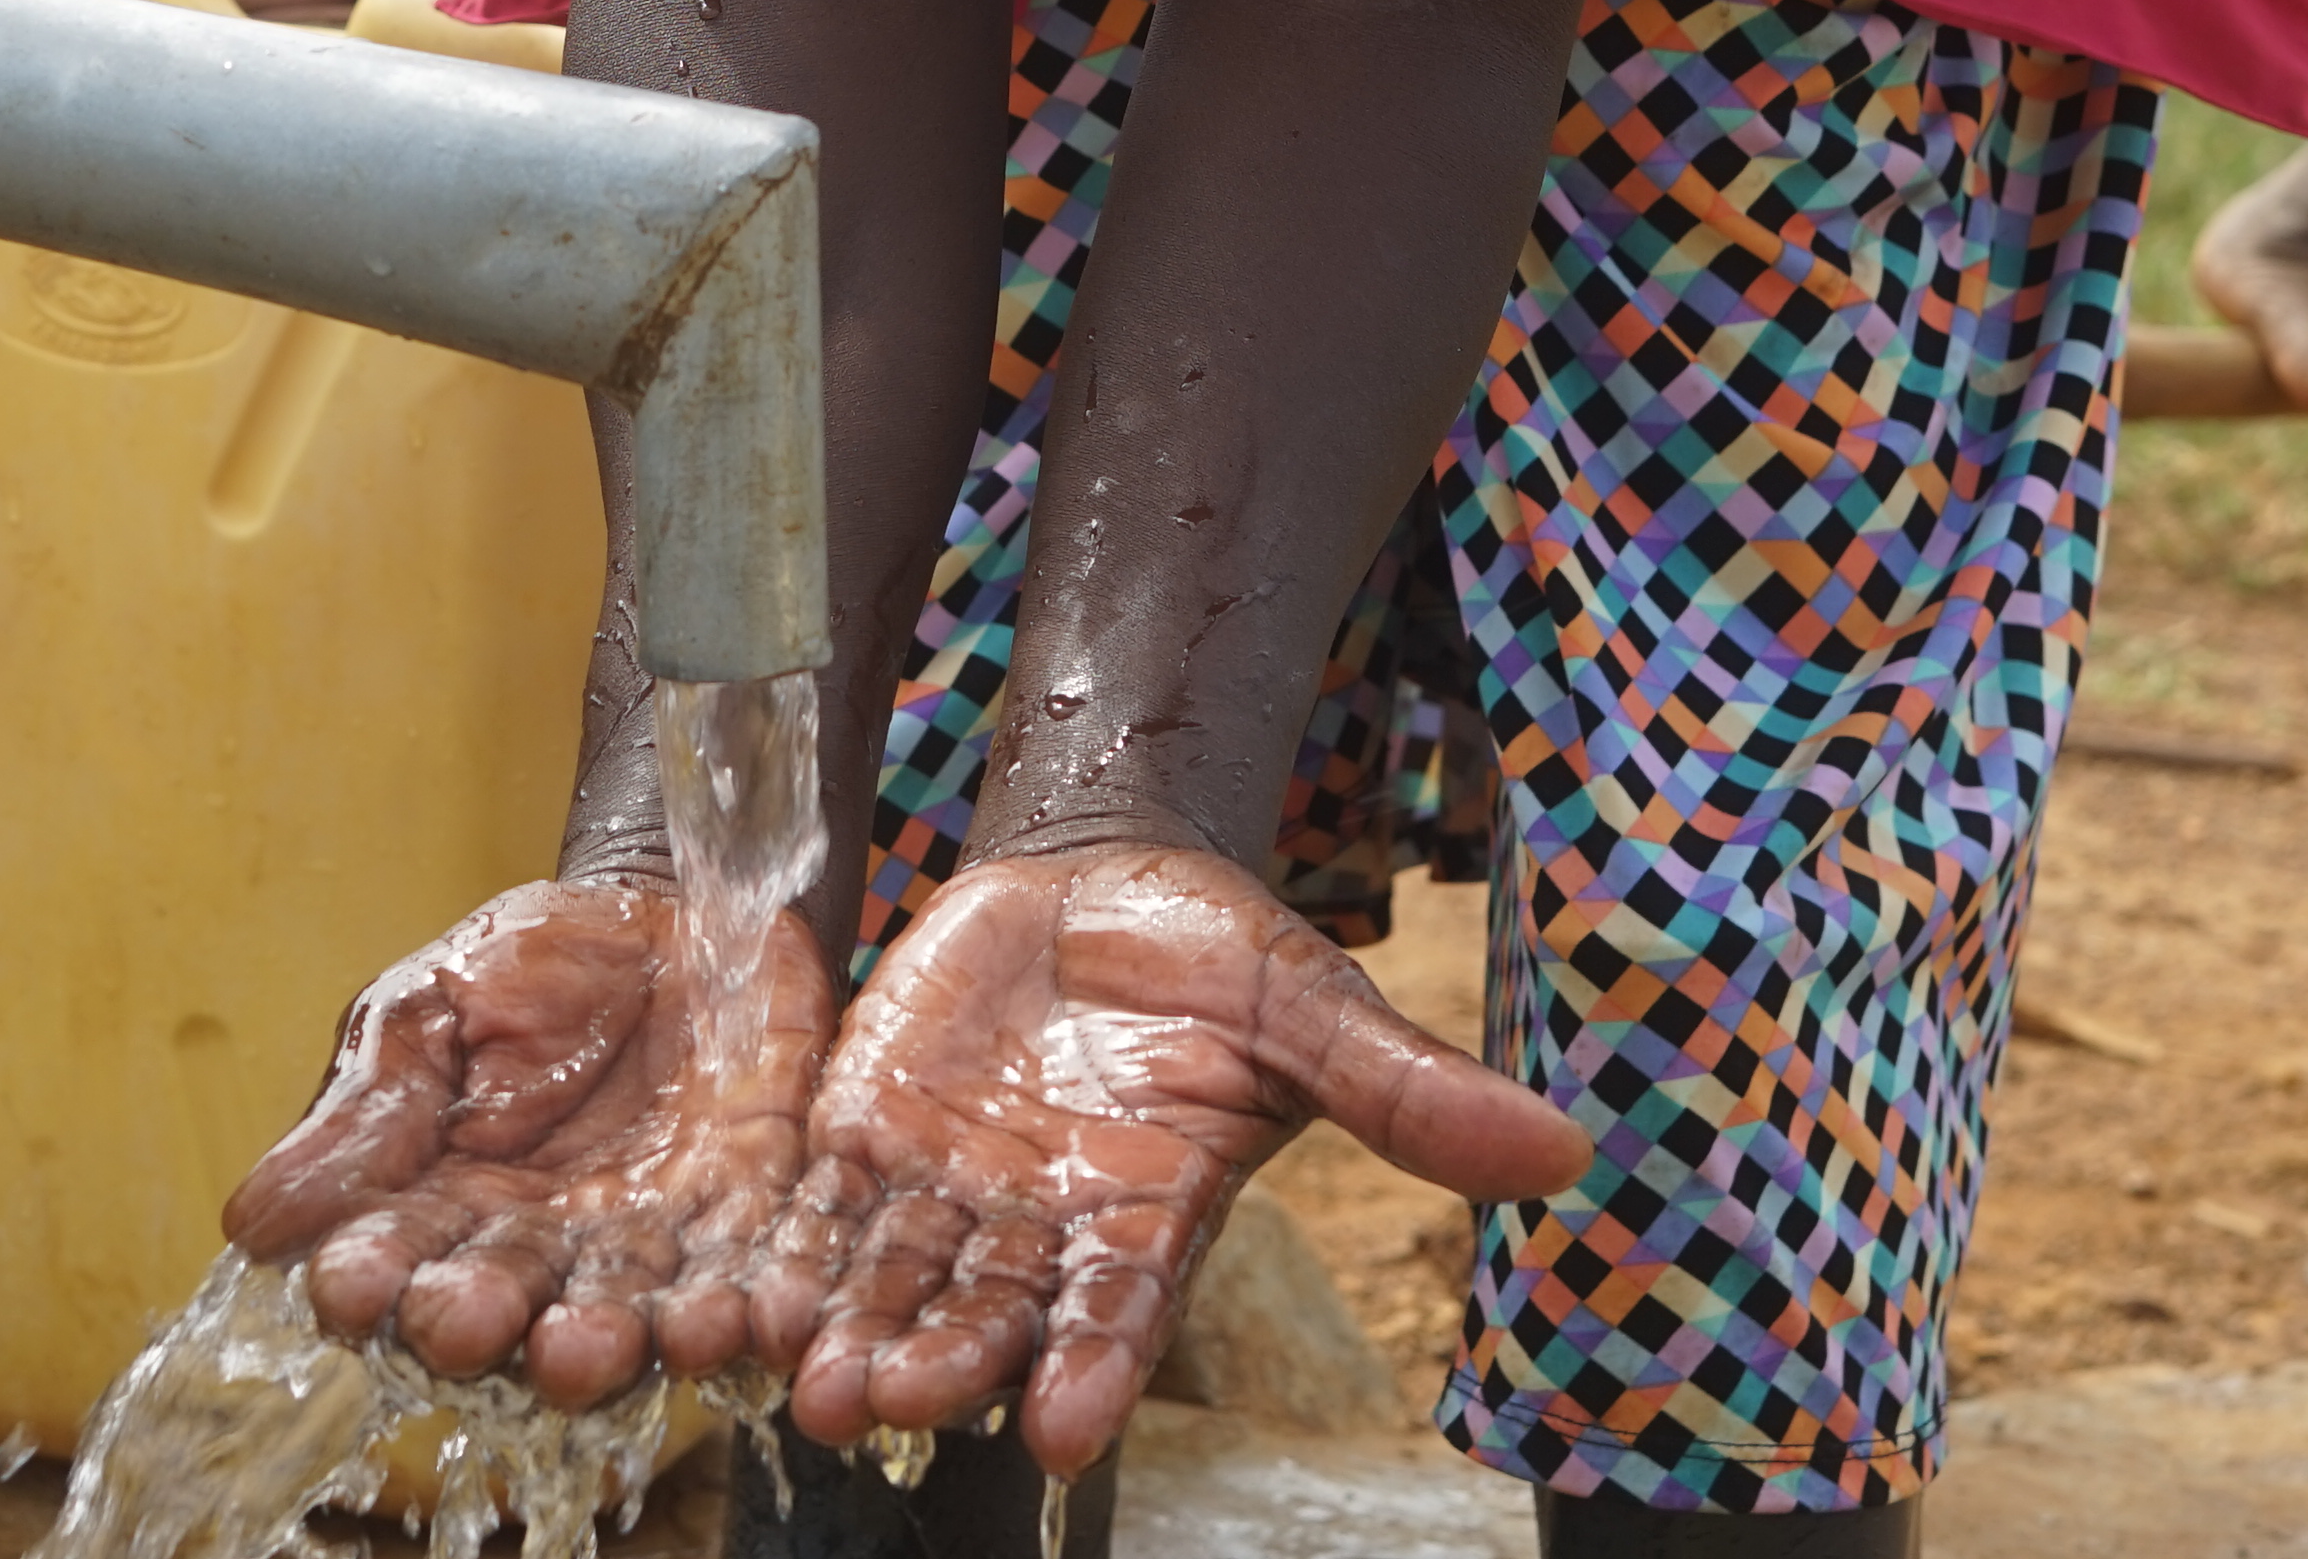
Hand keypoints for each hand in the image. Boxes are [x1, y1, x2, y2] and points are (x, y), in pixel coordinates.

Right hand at [224, 875, 841, 1405]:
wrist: (679, 907)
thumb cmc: (532, 964)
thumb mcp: (430, 1014)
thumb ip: (365, 1118)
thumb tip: (250, 1227)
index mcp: (446, 1215)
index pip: (397, 1266)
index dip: (375, 1281)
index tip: (352, 1286)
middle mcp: (546, 1260)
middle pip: (511, 1316)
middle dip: (490, 1324)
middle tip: (471, 1323)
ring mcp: (655, 1252)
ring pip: (632, 1321)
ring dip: (616, 1342)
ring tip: (593, 1344)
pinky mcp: (759, 1226)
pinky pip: (760, 1282)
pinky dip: (756, 1309)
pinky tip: (748, 1320)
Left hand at [786, 842, 1594, 1476]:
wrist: (1110, 880)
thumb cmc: (1227, 959)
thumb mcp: (1317, 1013)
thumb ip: (1412, 1097)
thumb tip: (1565, 1156)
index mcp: (1148, 1218)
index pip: (1121, 1311)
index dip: (1095, 1369)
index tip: (1064, 1428)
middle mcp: (1040, 1231)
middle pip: (986, 1317)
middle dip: (941, 1366)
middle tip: (891, 1409)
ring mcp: (949, 1189)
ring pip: (891, 1281)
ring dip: (850, 1333)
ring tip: (813, 1380)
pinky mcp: (867, 1131)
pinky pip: (819, 1204)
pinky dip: (785, 1247)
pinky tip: (743, 1289)